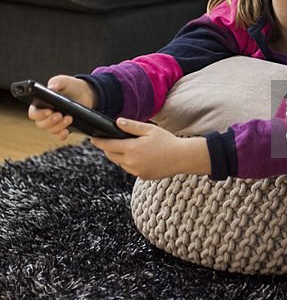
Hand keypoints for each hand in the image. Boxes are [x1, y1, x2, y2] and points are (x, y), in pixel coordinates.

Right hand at [27, 75, 94, 140]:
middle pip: (41, 124)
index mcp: (41, 104)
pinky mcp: (64, 128)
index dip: (39, 114)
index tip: (49, 111)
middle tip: (59, 115)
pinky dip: (62, 135)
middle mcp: (46, 115)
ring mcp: (55, 123)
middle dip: (50, 121)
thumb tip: (51, 88)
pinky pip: (59, 135)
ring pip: (51, 130)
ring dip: (59, 126)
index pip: (34, 113)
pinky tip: (66, 131)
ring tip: (69, 117)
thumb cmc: (70, 86)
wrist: (85, 93)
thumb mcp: (64, 81)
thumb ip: (57, 82)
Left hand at [92, 119, 210, 179]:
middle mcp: (131, 162)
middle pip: (111, 155)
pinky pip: (130, 168)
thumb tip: (117, 122)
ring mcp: (136, 171)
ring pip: (120, 163)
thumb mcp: (150, 130)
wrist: (182, 158)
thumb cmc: (167, 141)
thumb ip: (132, 126)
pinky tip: (138, 155)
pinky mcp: (142, 176)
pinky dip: (129, 162)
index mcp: (132, 149)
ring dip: (119, 156)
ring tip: (124, 146)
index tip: (92, 138)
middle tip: (107, 140)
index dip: (99, 141)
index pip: (108, 145)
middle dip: (107, 148)